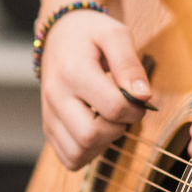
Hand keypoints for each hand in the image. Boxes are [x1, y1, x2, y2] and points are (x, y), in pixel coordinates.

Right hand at [40, 0, 152, 170]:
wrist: (60, 34)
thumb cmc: (91, 34)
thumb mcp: (116, 35)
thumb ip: (130, 65)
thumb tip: (143, 97)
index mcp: (73, 71)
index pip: (113, 108)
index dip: (135, 109)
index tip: (138, 98)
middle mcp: (55, 96)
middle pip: (90, 136)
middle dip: (117, 129)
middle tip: (122, 111)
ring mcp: (49, 114)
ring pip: (78, 153)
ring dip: (102, 144)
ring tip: (108, 119)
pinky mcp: (48, 127)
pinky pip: (69, 158)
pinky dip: (88, 152)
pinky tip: (96, 129)